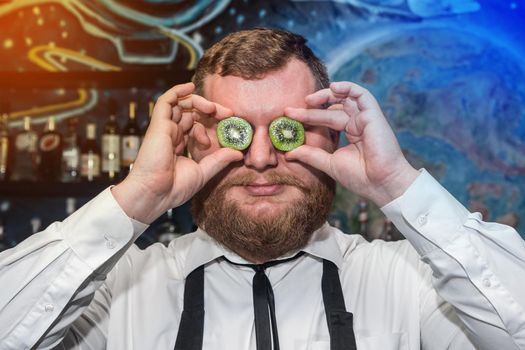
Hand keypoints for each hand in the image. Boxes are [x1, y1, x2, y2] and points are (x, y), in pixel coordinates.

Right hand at [112, 82, 242, 222]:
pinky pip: (167, 100)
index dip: (212, 123)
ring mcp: (165, 128)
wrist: (155, 194)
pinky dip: (178, 90)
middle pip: (191, 113)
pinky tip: (190, 86)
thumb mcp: (203, 172)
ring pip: (181, 104)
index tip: (228, 125)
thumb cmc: (173, 188)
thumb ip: (219, 160)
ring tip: (213, 109)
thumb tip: (238, 153)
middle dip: (210, 110)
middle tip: (228, 113)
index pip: (196, 125)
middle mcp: (171, 134)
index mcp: (179, 144)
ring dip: (199, 102)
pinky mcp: (159, 124)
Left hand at [284, 81, 419, 206]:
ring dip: (325, 96)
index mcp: (350, 133)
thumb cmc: (360, 177)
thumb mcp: (329, 163)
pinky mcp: (373, 114)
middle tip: (290, 111)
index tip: (289, 118)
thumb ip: (310, 155)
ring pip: (343, 99)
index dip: (308, 117)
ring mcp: (365, 118)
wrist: (381, 184)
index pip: (326, 120)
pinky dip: (347, 87)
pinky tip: (332, 87)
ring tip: (307, 100)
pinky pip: (360, 94)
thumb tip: (288, 153)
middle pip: (331, 110)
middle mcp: (357, 123)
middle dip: (310, 109)